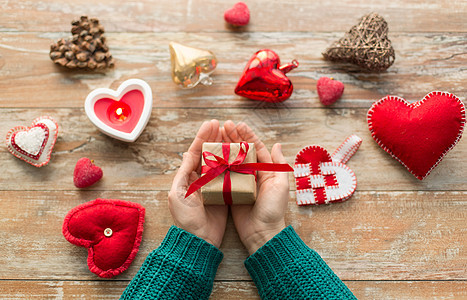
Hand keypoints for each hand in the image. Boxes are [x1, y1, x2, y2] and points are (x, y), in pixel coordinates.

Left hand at [168, 120, 227, 247]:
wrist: (199, 239)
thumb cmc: (186, 218)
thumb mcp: (178, 193)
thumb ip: (184, 173)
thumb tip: (187, 153)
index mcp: (188, 176)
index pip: (196, 151)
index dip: (203, 136)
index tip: (211, 124)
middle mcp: (202, 178)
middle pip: (209, 152)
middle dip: (215, 137)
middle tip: (223, 124)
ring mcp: (214, 185)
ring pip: (221, 161)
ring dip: (226, 146)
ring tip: (232, 133)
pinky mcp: (225, 193)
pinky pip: (231, 174)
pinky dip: (235, 162)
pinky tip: (240, 152)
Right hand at [222, 121, 289, 253]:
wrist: (261, 233)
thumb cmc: (273, 210)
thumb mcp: (280, 186)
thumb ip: (279, 165)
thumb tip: (277, 144)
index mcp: (266, 170)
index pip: (256, 147)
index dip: (247, 135)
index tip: (238, 124)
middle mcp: (252, 174)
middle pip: (241, 151)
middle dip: (233, 137)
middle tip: (223, 125)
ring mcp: (240, 182)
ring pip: (231, 160)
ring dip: (224, 147)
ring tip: (215, 135)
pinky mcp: (230, 192)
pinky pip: (222, 175)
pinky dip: (217, 165)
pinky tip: (210, 155)